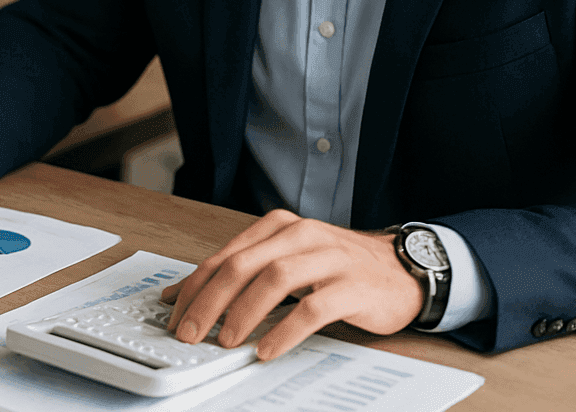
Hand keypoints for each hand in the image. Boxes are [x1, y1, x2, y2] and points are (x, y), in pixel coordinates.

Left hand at [161, 209, 425, 360]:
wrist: (401, 269)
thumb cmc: (337, 267)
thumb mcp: (287, 260)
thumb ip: (244, 272)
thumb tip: (188, 294)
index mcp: (278, 226)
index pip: (226, 255)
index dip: (196, 285)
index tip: (174, 312)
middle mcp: (300, 235)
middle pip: (243, 265)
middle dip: (210, 300)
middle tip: (190, 331)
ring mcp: (328, 258)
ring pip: (275, 280)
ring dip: (244, 312)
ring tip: (225, 340)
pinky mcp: (351, 286)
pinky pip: (313, 307)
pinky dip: (286, 330)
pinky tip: (268, 349)